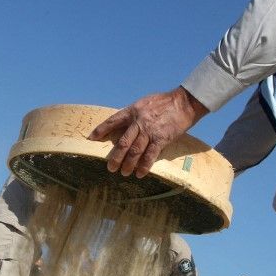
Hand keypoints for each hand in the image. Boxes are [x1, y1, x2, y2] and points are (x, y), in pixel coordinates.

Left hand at [88, 87, 207, 176]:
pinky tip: (140, 173)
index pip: (113, 121)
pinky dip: (144, 166)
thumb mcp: (144, 103)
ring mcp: (149, 131)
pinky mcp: (161, 139)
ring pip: (135, 151)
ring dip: (128, 164)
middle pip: (123, 142)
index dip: (101, 129)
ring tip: (124, 173)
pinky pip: (150, 155)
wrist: (183, 102)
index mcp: (132, 111)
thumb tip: (124, 125)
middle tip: (110, 168)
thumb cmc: (164, 102)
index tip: (92, 138)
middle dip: (115, 157)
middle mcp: (138, 122)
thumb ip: (133, 114)